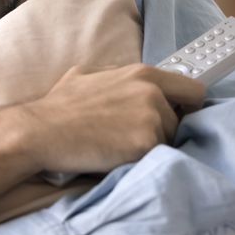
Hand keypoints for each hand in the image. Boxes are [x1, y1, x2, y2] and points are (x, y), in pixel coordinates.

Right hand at [21, 63, 204, 175]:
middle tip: (134, 137)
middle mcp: (152, 92)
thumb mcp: (89, 74)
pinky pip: (155, 157)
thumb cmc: (59, 106)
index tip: (180, 116)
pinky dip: (140, 161)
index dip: (187, 106)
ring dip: (150, 147)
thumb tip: (131, 81)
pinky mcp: (145, 144)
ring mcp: (151, 118)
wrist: (41, 131)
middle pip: (179, 121)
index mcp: (143, 74)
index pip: (193, 90)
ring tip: (118, 147)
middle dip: (163, 130)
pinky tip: (116, 157)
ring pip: (168, 141)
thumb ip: (119, 75)